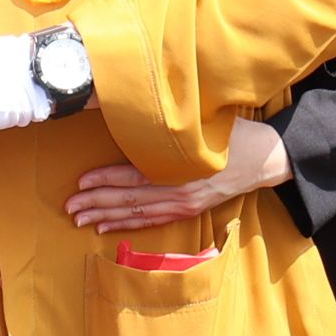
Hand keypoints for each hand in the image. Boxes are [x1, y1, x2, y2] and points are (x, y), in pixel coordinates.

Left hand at [75, 118, 290, 224]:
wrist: (266, 158)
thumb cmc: (233, 134)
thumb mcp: (206, 121)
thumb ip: (173, 123)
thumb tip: (139, 108)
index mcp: (182, 168)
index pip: (135, 176)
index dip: (106, 180)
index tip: (81, 182)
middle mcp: (180, 192)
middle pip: (130, 200)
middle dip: (97, 204)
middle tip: (69, 208)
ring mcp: (184, 205)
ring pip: (137, 214)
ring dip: (106, 217)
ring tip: (79, 219)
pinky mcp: (188, 211)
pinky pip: (151, 221)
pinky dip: (126, 225)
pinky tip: (106, 226)